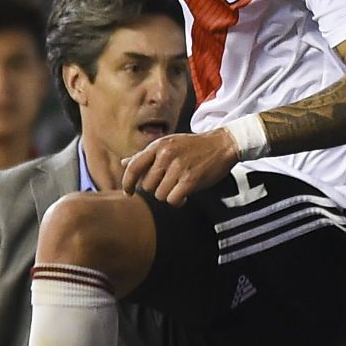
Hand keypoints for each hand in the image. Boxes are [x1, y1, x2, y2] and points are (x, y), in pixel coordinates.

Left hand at [121, 129, 240, 204]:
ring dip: (168, 195)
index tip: (128, 192)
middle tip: (169, 184)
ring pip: (159, 194)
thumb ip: (146, 155)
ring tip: (178, 187)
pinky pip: (173, 199)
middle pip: (147, 186)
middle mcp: (166, 155)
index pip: (133, 167)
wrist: (222, 144)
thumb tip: (124, 163)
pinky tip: (184, 196)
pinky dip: (177, 201)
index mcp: (158, 146)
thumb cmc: (193, 146)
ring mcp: (178, 168)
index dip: (127, 183)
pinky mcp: (190, 180)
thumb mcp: (168, 144)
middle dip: (156, 189)